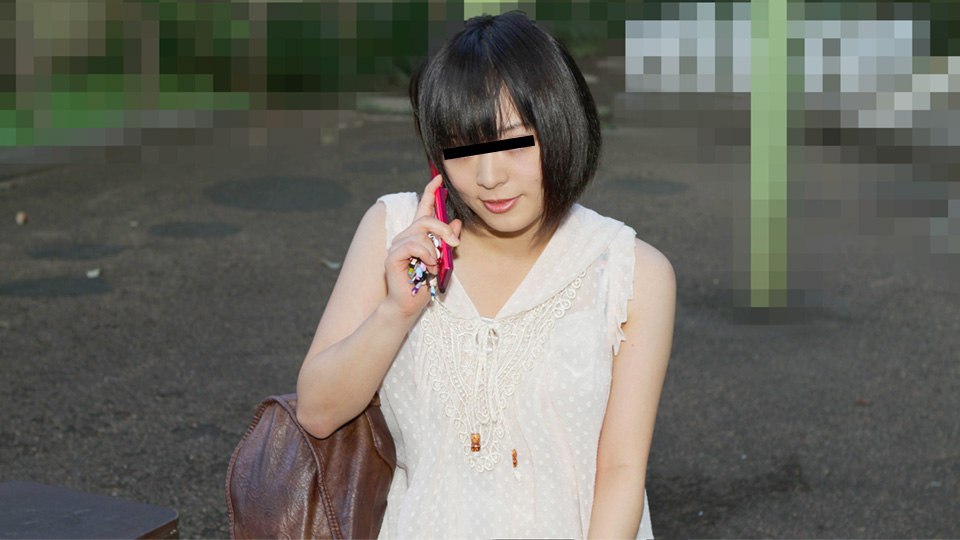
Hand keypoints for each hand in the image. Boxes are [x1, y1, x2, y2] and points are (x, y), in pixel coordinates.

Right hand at [382, 174, 461, 318]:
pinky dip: (426, 256)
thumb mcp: (443, 260)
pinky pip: (414, 246)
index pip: (423, 208)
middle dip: (444, 230)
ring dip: (435, 250)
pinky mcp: (393, 256)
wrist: (410, 304)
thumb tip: (457, 221)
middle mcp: (405, 236)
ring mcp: (397, 245)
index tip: (438, 178)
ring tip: (435, 266)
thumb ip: (448, 241)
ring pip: (421, 234)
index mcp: (417, 235)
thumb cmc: (425, 284)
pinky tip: (429, 267)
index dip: (430, 192)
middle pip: (426, 220)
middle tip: (455, 244)